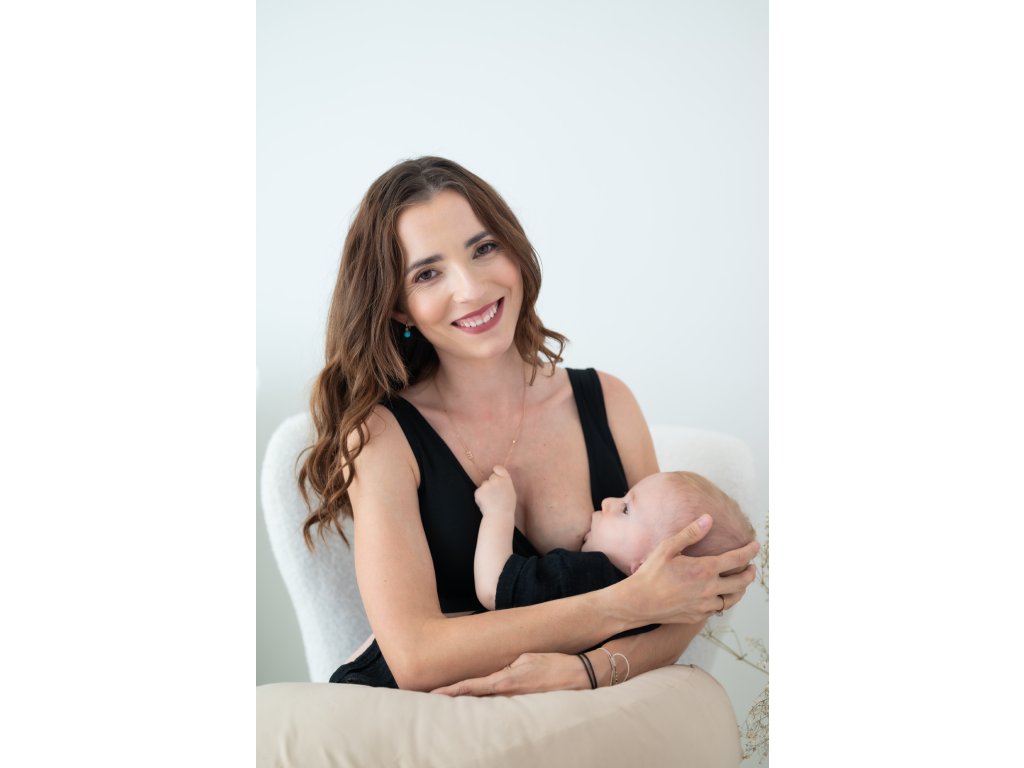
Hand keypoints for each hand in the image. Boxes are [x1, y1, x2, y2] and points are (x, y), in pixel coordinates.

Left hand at [431, 652, 588, 696]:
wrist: (579, 677)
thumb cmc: (553, 663)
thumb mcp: (525, 657)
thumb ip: (506, 666)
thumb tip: (493, 671)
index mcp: (505, 681)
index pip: (470, 687)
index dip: (450, 691)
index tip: (433, 694)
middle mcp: (507, 695)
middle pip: (474, 700)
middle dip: (453, 701)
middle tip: (432, 701)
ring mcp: (516, 704)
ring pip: (486, 706)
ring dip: (468, 706)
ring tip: (448, 706)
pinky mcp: (524, 708)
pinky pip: (501, 708)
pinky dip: (487, 708)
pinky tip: (477, 711)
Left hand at [474, 465, 515, 516]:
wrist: (498, 517)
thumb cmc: (506, 506)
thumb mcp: (511, 491)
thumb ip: (505, 482)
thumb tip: (499, 476)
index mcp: (506, 480)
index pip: (499, 468)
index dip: (497, 471)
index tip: (496, 473)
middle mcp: (496, 481)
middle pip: (491, 477)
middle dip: (492, 483)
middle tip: (496, 494)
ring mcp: (486, 486)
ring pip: (485, 484)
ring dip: (486, 490)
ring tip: (492, 500)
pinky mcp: (478, 491)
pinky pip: (479, 491)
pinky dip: (481, 496)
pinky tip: (486, 502)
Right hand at [623, 514, 758, 624]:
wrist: (639, 602)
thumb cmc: (651, 573)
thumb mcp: (668, 548)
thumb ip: (690, 533)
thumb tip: (708, 519)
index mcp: (704, 570)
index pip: (736, 559)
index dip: (748, 551)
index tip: (755, 546)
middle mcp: (709, 589)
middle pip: (741, 583)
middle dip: (749, 574)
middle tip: (751, 568)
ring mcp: (704, 605)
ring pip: (732, 599)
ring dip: (739, 590)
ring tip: (740, 584)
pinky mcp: (698, 616)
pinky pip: (717, 609)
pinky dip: (722, 601)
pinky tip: (718, 596)